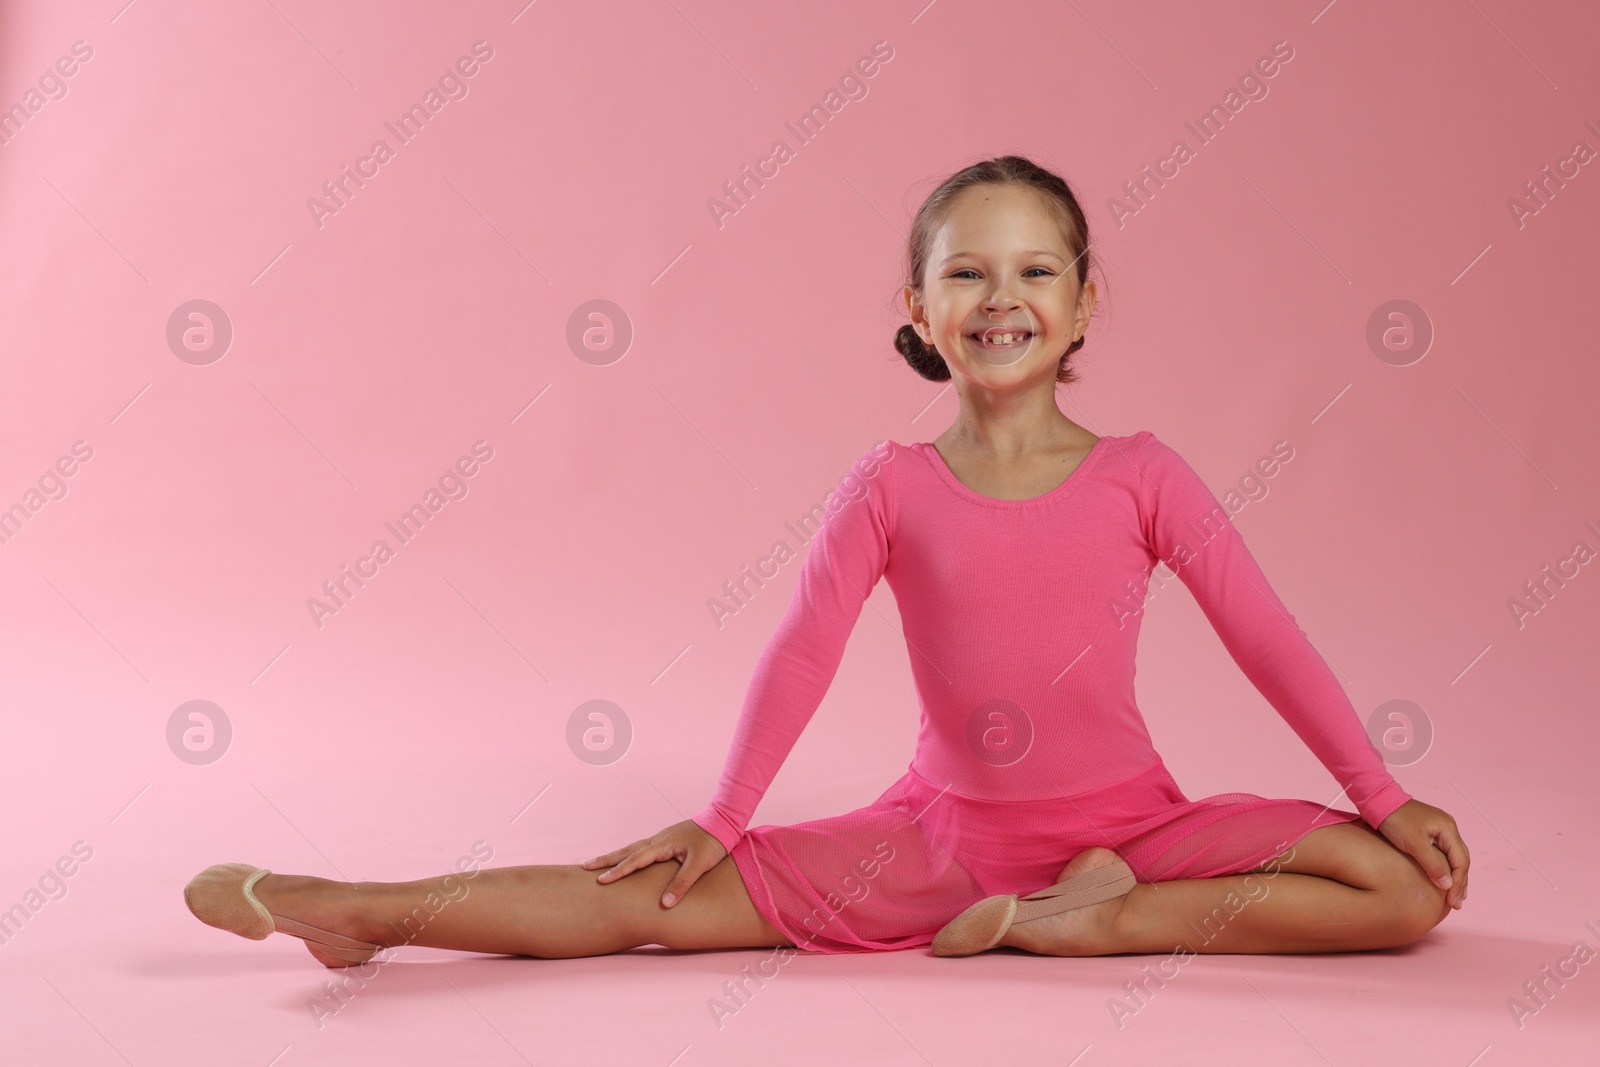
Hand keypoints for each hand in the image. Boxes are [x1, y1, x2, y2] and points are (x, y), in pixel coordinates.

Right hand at [581, 819, 727, 908]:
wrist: (724, 820)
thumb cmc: (713, 842)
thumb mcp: (699, 864)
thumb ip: (682, 883)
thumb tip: (665, 904)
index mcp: (662, 845)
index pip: (635, 860)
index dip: (618, 871)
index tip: (600, 880)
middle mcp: (658, 840)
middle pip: (627, 851)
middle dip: (606, 860)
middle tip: (585, 866)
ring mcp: (661, 839)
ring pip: (632, 848)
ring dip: (615, 856)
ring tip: (598, 862)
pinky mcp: (667, 840)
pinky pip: (642, 849)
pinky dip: (629, 854)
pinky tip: (627, 859)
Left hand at [1376, 799, 1469, 908]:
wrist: (1378, 801)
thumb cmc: (1395, 820)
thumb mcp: (1414, 843)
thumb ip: (1432, 864)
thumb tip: (1448, 885)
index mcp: (1448, 829)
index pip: (1461, 861)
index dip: (1458, 883)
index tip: (1453, 901)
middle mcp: (1448, 828)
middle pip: (1461, 860)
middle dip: (1460, 883)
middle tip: (1456, 904)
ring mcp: (1440, 830)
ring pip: (1454, 858)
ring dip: (1455, 877)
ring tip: (1455, 897)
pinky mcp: (1429, 833)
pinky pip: (1444, 854)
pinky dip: (1446, 868)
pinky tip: (1443, 880)